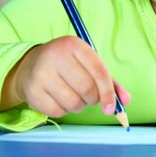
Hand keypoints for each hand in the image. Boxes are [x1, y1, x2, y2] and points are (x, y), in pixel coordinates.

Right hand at [0, 36, 130, 117]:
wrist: (29, 66)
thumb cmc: (67, 65)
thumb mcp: (88, 64)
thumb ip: (109, 81)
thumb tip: (126, 100)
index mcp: (74, 45)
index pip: (99, 71)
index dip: (109, 92)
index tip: (112, 107)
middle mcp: (56, 56)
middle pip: (87, 89)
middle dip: (93, 99)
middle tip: (89, 97)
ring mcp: (41, 73)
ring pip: (73, 103)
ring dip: (79, 106)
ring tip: (73, 95)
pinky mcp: (32, 91)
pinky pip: (58, 112)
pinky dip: (63, 110)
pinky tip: (58, 98)